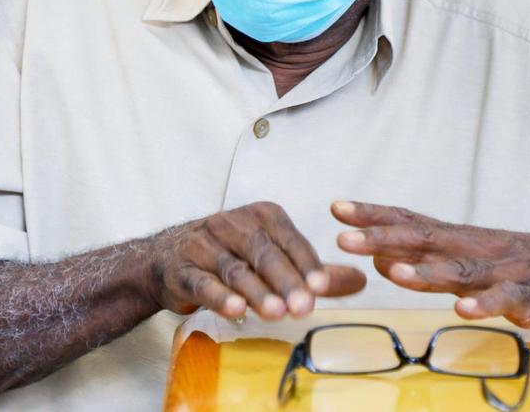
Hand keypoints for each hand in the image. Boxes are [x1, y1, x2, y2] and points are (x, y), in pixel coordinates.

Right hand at [146, 202, 365, 320]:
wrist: (167, 260)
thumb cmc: (231, 257)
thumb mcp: (275, 259)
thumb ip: (315, 271)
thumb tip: (362, 280)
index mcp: (261, 215)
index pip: (288, 238)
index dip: (306, 262)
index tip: (323, 286)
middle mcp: (232, 223)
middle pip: (263, 253)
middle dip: (286, 280)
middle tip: (305, 306)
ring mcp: (204, 245)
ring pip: (235, 269)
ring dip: (257, 292)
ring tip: (277, 313)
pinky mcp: (182, 269)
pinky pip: (203, 282)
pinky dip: (219, 296)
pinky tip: (236, 310)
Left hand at [333, 201, 529, 329]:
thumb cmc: (526, 264)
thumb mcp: (471, 259)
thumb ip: (425, 260)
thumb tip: (377, 259)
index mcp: (460, 239)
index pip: (409, 221)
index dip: (373, 215)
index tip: (336, 207)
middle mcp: (476, 249)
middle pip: (424, 240)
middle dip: (382, 238)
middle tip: (342, 234)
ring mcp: (502, 272)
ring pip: (459, 270)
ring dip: (425, 271)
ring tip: (392, 272)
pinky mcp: (529, 298)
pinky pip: (503, 302)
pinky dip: (483, 304)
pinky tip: (463, 309)